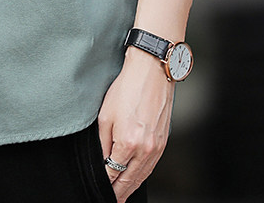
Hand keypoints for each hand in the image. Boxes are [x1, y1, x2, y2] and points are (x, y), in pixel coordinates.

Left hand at [97, 48, 174, 202]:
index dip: (105, 183)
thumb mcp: (105, 115)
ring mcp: (157, 147)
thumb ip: (102, 143)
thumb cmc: (126, 88)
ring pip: (143, 176)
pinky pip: (152, 165)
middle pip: (129, 180)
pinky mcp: (164, 141)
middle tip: (110, 199)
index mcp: (128, 143)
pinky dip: (142, 174)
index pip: (113, 173)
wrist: (151, 72)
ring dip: (131, 186)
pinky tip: (135, 176)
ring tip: (121, 194)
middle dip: (119, 192)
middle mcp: (145, 149)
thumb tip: (102, 161)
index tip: (100, 189)